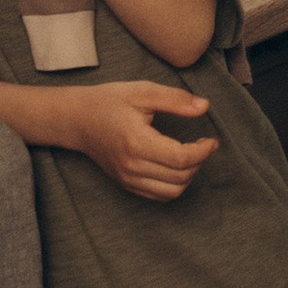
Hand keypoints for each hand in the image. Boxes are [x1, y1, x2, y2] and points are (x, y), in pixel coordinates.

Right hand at [65, 79, 218, 199]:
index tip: (211, 140)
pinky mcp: (126, 184)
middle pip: (180, 177)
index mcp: (137, 142)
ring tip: (190, 156)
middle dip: (199, 162)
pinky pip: (159, 195)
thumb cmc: (108, 102)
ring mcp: (127, 178)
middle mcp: (132, 166)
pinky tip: (176, 166)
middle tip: (202, 145)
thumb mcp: (142, 91)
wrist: (77, 119)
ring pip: (172, 192)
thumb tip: (204, 106)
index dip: (203, 151)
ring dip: (189, 176)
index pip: (181, 158)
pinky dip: (174, 185)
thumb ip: (175, 99)